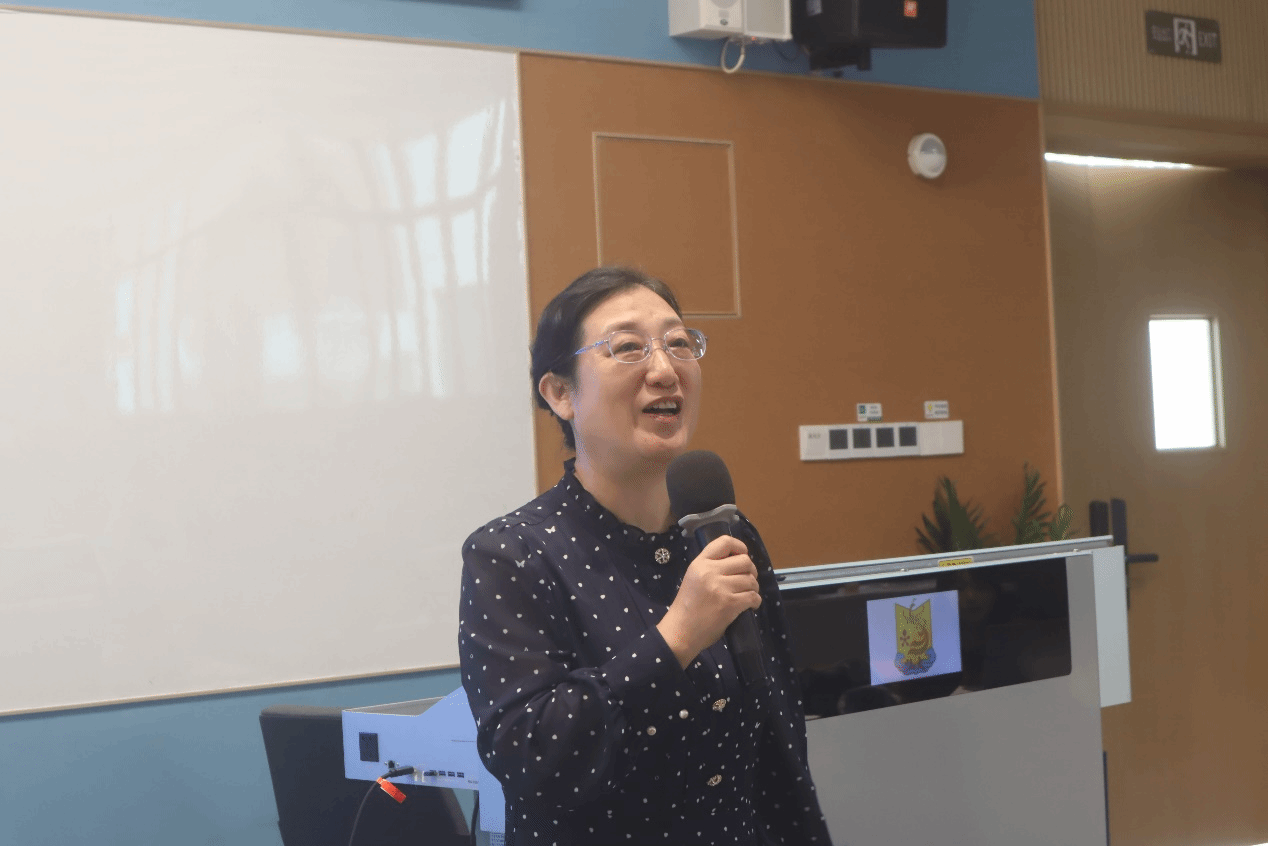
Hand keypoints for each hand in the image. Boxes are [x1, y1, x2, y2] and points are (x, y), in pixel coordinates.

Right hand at [656, 535, 760, 668]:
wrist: (681, 631)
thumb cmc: (687, 606)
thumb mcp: (693, 578)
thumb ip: (710, 567)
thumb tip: (736, 562)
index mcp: (700, 563)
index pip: (725, 542)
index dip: (740, 546)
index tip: (742, 556)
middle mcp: (710, 572)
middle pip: (745, 561)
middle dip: (751, 571)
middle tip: (747, 581)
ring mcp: (721, 588)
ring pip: (751, 580)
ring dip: (754, 588)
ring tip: (748, 594)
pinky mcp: (730, 604)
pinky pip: (753, 596)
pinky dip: (755, 601)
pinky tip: (750, 605)